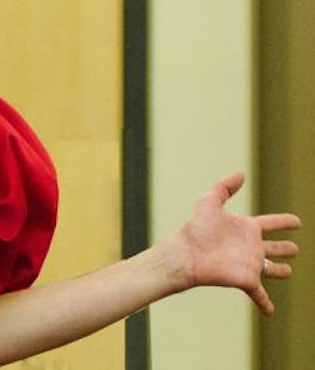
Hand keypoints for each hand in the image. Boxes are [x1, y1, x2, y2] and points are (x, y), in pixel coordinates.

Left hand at [170, 171, 299, 314]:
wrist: (186, 254)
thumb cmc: (196, 229)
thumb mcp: (209, 202)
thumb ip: (224, 187)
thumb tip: (241, 173)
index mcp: (245, 228)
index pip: (270, 223)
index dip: (284, 222)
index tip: (297, 221)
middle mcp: (250, 247)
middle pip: (273, 248)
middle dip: (284, 248)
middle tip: (295, 249)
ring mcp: (250, 264)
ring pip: (270, 269)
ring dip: (280, 271)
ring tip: (288, 270)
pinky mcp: (246, 280)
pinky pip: (260, 294)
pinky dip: (266, 303)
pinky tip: (270, 311)